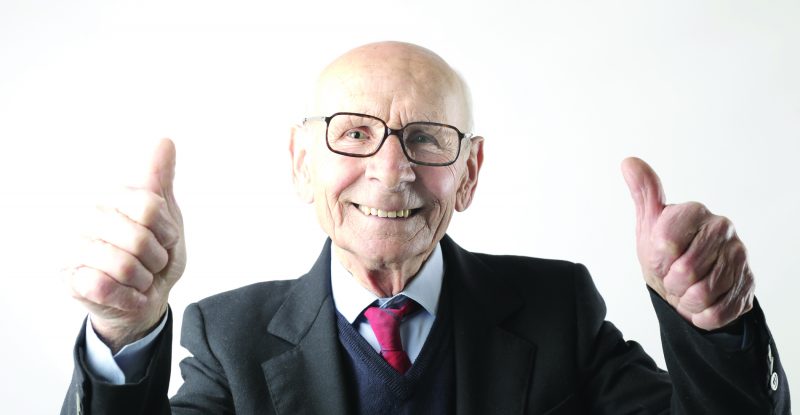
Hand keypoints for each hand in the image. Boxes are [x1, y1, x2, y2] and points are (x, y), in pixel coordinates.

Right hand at [66, 139, 185, 351]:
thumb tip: (165, 141)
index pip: (149, 206)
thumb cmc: (155, 255)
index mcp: (115, 199)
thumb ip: (161, 180)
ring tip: (139, 278)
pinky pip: (107, 287)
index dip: (166, 231)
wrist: (147, 298)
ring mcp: (77, 248)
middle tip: (152, 263)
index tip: (165, 238)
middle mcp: (91, 218)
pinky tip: (126, 293)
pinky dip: (129, 296)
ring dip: (144, 280)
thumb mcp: (167, 216)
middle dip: (157, 259)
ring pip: (124, 266)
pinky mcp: (71, 279)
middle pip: (139, 238)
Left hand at [621, 157, 753, 330]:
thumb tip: (628, 162)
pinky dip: (702, 315)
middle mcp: (723, 228)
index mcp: (695, 211)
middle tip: (672, 278)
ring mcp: (740, 256)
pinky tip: (701, 303)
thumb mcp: (650, 224)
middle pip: (685, 271)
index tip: (659, 257)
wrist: (689, 283)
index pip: (665, 242)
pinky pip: (718, 311)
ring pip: (702, 294)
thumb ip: (643, 193)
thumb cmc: (666, 251)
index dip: (657, 259)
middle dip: (671, 282)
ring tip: (686, 290)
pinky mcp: (748, 285)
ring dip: (686, 300)